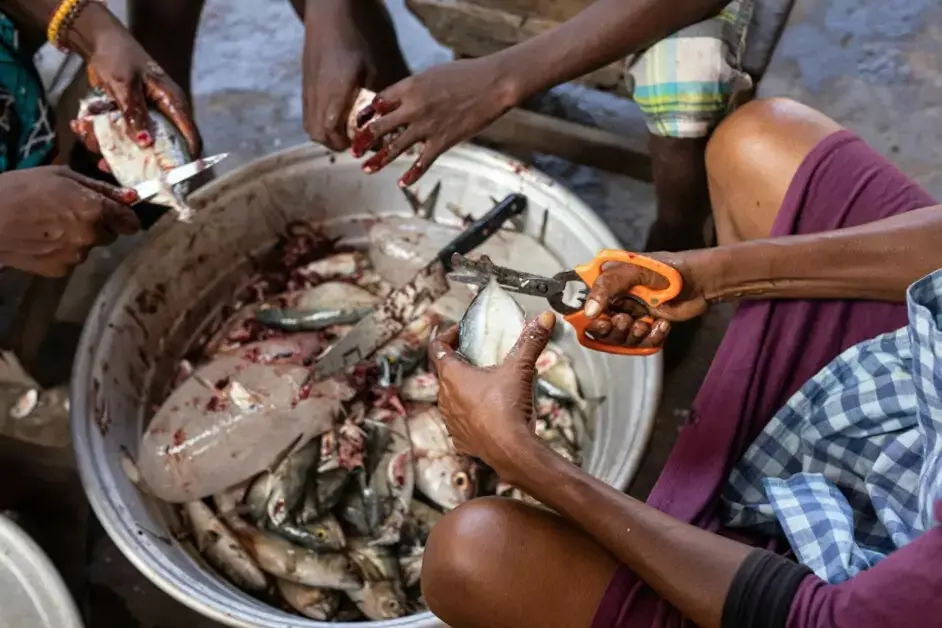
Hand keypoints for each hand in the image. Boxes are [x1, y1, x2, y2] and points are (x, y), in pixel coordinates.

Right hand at [0, 167, 139, 276]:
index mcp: (94, 210)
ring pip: (89, 248)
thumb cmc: (21, 189)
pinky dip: (63, 252)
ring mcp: (76, 256)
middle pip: (109, 235)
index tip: (119, 216)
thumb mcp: (61, 176)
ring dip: (79, 239)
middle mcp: (91, 236)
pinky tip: (43, 241)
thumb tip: (130, 196)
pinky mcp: (61, 270)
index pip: (130, 222)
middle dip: (97, 226)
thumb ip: (99, 187)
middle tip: (71, 215)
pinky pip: (72, 260)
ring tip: (51, 226)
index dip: (125, 218)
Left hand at [69, 27, 200, 168]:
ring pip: (134, 146)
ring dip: (108, 145)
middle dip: (134, 159)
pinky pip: (119, 137)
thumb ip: (135, 113)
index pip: (190, 137)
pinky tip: (82, 127)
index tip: (173, 179)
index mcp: (173, 104)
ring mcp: (146, 119)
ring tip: (86, 132)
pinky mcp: (130, 120)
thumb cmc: (119, 57)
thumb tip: (146, 143)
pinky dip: (100, 136)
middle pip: (159, 149)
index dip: (186, 160)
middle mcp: (163, 115)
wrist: (100, 43)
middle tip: (112, 165)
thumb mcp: (124, 85)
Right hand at [301, 2, 377, 150]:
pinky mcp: (305, 89)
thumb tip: (386, 119)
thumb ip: (373, 95)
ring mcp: (309, 92)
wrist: (328, 17)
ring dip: (328, 137)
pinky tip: (336, 121)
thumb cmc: (355, 39)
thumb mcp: (371, 67)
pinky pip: (307, 117)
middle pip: (319, 134)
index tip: (364, 144)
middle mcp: (317, 94)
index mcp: (335, 90)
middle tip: (357, 142)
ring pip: (311, 128)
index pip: (331, 129)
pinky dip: (320, 126)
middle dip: (338, 144)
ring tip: (347, 133)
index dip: (346, 143)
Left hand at [351, 57, 518, 185]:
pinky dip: (412, 174)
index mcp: (410, 87)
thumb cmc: (467, 74)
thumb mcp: (433, 74)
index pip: (379, 103)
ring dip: (379, 160)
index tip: (359, 122)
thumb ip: (415, 88)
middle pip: (380, 127)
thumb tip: (404, 99)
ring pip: (395, 147)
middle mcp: (413, 108)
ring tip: (366, 169)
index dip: (367, 114)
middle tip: (354, 149)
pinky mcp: (443, 141)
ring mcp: (427, 126)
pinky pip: (422, 162)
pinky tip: (402, 183)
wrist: (493, 84)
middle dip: (364, 139)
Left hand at [428, 312, 555, 482]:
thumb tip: (544, 319)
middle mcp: (445, 397)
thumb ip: (531, 341)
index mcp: (452, 376)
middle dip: (461, 363)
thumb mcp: (520, 369)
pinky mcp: (461, 438)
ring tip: (487, 385)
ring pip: (452, 398)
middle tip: (478, 358)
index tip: (458, 333)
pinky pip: (462, 421)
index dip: (447, 336)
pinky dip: (472, 414)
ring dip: (465, 390)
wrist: (511, 451)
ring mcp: (451, 420)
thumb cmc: (507, 410)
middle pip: (446, 372)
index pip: (438, 348)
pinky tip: (489, 412)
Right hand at [583, 251, 710, 349]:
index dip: (587, 318)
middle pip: (600, 328)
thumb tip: (588, 312)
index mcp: (605, 286)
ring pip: (620, 339)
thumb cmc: (665, 269)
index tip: (601, 320)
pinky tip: (662, 324)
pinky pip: (642, 344)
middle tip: (625, 321)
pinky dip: (652, 337)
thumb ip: (606, 287)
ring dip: (632, 335)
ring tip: (645, 323)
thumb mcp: (631, 270)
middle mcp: (615, 302)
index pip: (584, 307)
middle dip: (612, 330)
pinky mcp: (648, 328)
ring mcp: (632, 316)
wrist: (700, 280)